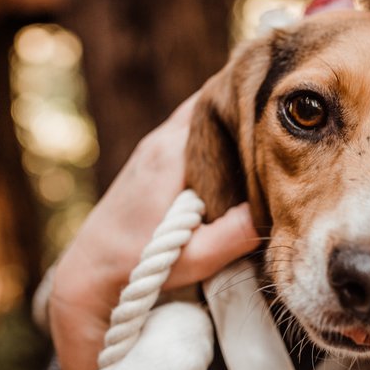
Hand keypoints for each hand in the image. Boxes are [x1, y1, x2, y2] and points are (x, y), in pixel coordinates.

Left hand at [48, 92, 258, 369]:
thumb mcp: (193, 257)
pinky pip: (189, 133)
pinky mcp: (149, 161)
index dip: (249, 97)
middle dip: (243, 102)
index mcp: (170, 153)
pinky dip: (213, 134)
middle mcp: (159, 141)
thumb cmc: (135, 265)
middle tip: (284, 110)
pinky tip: (235, 150)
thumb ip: (234, 235)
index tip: (282, 100)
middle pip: (209, 102)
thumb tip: (275, 212)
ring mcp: (151, 149)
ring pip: (198, 117)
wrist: (85, 272)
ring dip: (227, 119)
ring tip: (268, 127)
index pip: (215, 103)